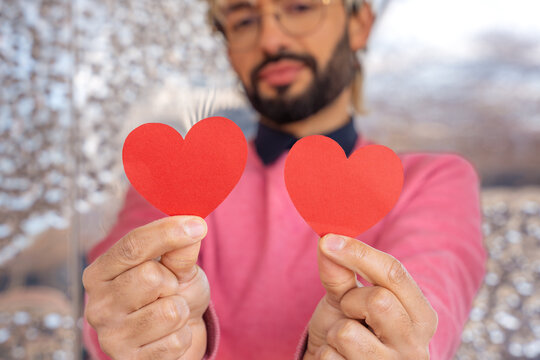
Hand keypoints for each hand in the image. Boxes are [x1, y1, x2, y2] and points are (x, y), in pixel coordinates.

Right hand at [83, 216, 209, 359]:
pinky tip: (169, 335)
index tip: (198, 225)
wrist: (177, 333)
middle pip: (150, 277)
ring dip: (180, 310)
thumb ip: (180, 250)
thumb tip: (192, 225)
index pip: (133, 245)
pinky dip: (182, 336)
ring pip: (169, 311)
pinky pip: (176, 341)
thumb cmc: (172, 294)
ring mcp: (111, 337)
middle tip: (168, 290)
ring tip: (169, 312)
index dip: (168, 232)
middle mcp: (97, 305)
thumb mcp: (178, 267)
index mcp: (100, 273)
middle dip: (172, 281)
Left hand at [303, 234, 437, 359]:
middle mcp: (415, 347)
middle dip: (351, 301)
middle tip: (349, 312)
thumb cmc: (351, 330)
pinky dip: (325, 355)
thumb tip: (327, 241)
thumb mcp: (347, 299)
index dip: (359, 252)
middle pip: (379, 301)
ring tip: (343, 342)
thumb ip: (340, 273)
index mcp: (421, 317)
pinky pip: (331, 359)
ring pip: (348, 334)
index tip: (328, 240)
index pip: (395, 273)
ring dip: (334, 333)